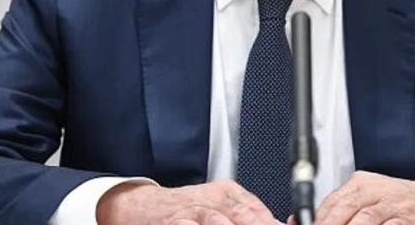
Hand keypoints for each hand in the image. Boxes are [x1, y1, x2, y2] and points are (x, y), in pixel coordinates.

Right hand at [95, 179, 284, 224]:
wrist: (142, 207)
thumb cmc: (184, 208)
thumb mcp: (218, 200)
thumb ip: (246, 210)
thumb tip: (273, 221)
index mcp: (227, 192)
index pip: (255, 208)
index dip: (269, 221)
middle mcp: (211, 199)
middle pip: (241, 213)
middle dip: (257, 224)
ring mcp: (191, 211)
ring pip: (216, 220)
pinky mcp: (172, 222)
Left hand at [305, 171, 414, 224]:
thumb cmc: (405, 203)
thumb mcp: (371, 199)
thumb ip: (341, 210)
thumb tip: (299, 220)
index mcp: (363, 183)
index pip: (330, 202)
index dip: (316, 219)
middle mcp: (378, 190)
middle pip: (344, 209)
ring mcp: (396, 205)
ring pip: (364, 220)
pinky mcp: (412, 219)